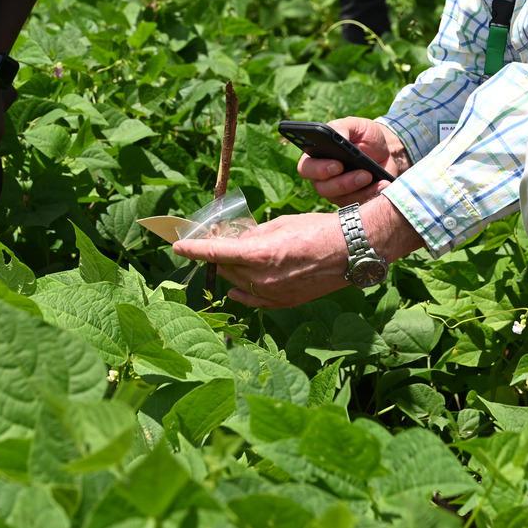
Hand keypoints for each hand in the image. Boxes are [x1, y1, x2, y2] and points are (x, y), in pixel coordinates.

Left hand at [174, 213, 349, 307]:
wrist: (350, 251)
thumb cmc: (317, 230)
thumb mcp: (280, 225)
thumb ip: (253, 235)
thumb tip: (235, 240)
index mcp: (259, 254)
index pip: (214, 252)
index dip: (193, 248)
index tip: (177, 244)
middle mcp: (262, 278)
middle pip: (223, 267)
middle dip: (215, 254)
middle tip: (214, 240)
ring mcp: (272, 294)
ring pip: (237, 283)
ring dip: (230, 269)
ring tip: (234, 255)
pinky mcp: (283, 302)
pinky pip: (252, 300)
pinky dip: (241, 291)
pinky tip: (235, 288)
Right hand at [297, 117, 411, 205]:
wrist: (386, 152)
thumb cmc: (365, 137)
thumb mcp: (355, 126)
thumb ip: (342, 128)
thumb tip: (336, 136)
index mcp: (317, 158)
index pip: (306, 168)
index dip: (318, 169)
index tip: (337, 165)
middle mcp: (322, 178)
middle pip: (322, 188)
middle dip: (342, 182)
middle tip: (362, 173)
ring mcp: (337, 193)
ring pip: (341, 199)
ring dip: (358, 188)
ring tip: (371, 176)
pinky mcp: (353, 202)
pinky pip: (359, 204)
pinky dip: (372, 194)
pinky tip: (382, 184)